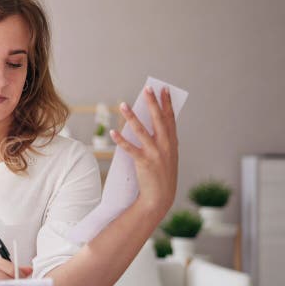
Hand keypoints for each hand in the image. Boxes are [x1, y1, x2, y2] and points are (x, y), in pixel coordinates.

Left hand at [111, 86, 178, 221]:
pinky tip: (113, 132)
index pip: (170, 118)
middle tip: (147, 88)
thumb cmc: (162, 175)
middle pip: (158, 120)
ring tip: (123, 104)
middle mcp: (166, 146)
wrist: (160, 197)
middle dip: (153, 103)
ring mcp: (156, 154)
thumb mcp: (168, 155)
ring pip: (142, 131)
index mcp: (172, 143)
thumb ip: (163, 139)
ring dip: (131, 117)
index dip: (167, 103)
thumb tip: (151, 121)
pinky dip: (121, 140)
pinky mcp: (144, 163)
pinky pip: (130, 149)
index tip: (164, 89)